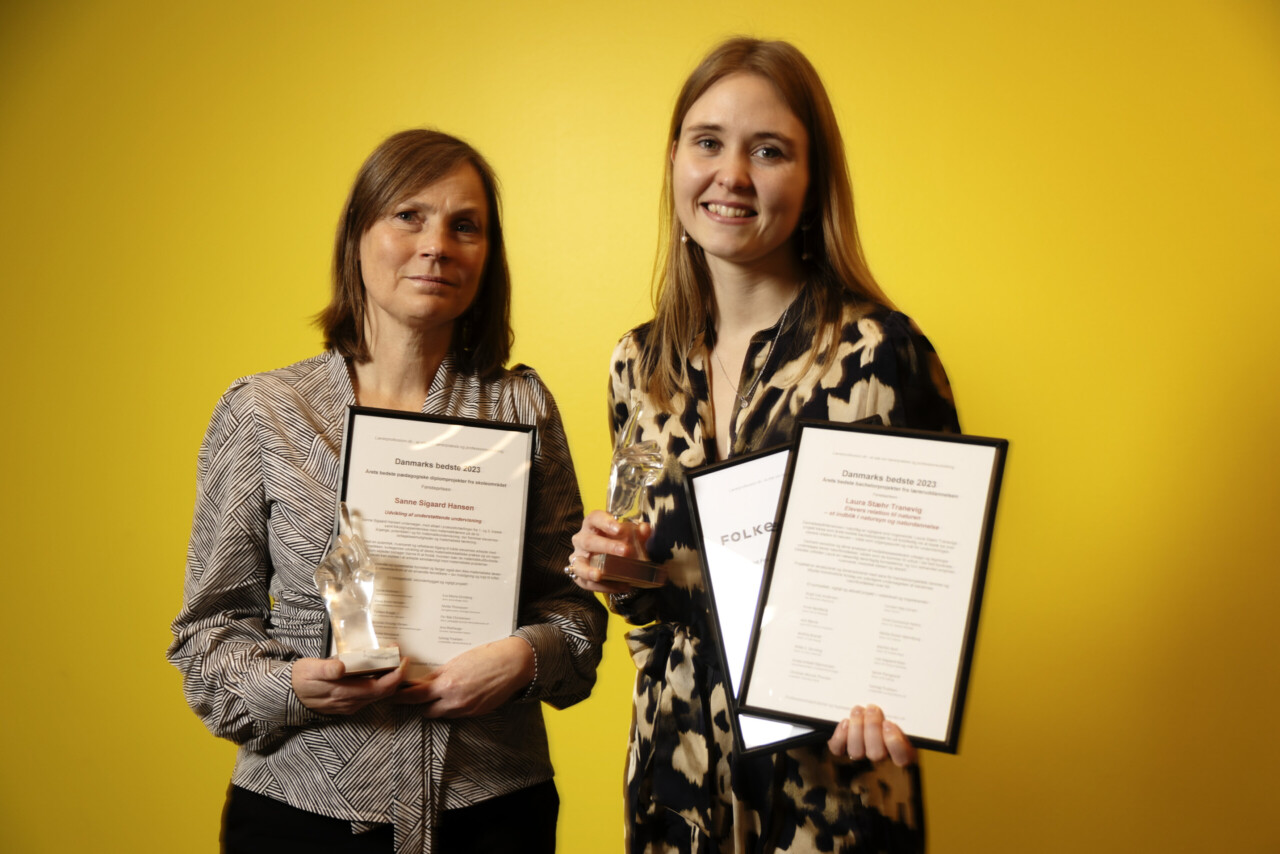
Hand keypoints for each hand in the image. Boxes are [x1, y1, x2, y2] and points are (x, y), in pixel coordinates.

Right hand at [291, 656, 405, 715]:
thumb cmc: (300, 679)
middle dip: (397, 674)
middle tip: (400, 654)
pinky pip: (371, 694)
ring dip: (389, 677)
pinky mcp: (348, 703)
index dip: (396, 675)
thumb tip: (341, 667)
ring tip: (392, 658)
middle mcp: (351, 703)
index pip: (380, 688)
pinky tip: (379, 669)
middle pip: (384, 692)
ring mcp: (350, 705)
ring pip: (378, 694)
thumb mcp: (310, 669)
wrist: (288, 695)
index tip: (403, 659)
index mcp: (344, 693)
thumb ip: (326, 670)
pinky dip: (380, 681)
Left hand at [392, 637, 534, 717]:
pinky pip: (456, 714)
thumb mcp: (457, 661)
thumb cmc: (487, 656)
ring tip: (438, 694)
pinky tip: (456, 695)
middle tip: (415, 694)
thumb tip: (423, 682)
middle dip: (420, 703)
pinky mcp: (476, 713)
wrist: (514, 664)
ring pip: (441, 714)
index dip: (400, 697)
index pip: (414, 696)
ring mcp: (466, 709)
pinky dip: (452, 707)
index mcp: (447, 685)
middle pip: (425, 710)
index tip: (392, 695)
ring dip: (436, 706)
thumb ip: (438, 674)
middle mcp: (454, 701)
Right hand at [566, 509, 651, 593]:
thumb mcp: (630, 537)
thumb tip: (645, 529)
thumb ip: (639, 533)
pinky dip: (603, 586)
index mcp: (592, 525)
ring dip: (589, 571)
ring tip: (599, 575)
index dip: (605, 522)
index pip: (594, 518)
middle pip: (588, 541)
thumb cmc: (617, 543)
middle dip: (606, 546)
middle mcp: (581, 540)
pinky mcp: (579, 576)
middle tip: (625, 551)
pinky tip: (620, 586)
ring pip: (579, 564)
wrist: (610, 561)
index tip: (619, 529)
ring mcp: (578, 559)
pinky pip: (586, 583)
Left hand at [827, 704, 916, 766]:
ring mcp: (861, 751)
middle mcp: (881, 752)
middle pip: (877, 754)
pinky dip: (840, 736)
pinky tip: (845, 721)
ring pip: (857, 752)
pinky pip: (839, 749)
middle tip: (872, 708)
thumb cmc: (889, 704)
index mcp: (902, 746)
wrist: (867, 705)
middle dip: (872, 729)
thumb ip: (902, 706)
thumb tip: (919, 685)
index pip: (903, 758)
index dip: (895, 744)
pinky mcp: (843, 747)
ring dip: (856, 729)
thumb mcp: (900, 706)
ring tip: (858, 709)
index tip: (889, 723)